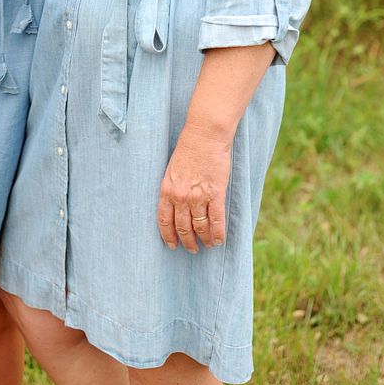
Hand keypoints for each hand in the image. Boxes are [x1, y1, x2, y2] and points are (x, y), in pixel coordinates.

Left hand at [157, 125, 231, 252]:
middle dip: (187, 242)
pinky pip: (216, 220)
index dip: (168, 236)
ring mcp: (198, 196)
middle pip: (182, 227)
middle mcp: (180, 197)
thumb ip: (172, 189)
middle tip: (192, 249)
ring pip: (200, 227)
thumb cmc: (188, 149)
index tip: (172, 245)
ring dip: (204, 239)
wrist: (204, 135)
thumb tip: (176, 206)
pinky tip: (219, 239)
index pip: (164, 220)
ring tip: (208, 245)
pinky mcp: (215, 193)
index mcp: (167, 190)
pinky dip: (218, 233)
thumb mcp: (172, 170)